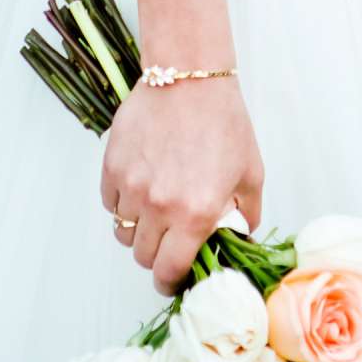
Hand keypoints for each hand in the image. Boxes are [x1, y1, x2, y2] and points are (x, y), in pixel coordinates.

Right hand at [100, 78, 265, 293]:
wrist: (189, 78)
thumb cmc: (223, 122)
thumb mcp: (250, 174)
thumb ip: (247, 216)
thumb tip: (240, 241)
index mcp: (195, 214)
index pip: (170, 271)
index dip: (171, 282)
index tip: (173, 279)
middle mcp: (159, 206)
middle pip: (143, 257)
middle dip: (157, 255)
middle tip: (169, 241)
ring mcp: (131, 187)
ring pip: (123, 233)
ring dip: (138, 231)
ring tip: (155, 211)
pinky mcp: (112, 167)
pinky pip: (110, 204)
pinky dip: (122, 204)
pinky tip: (141, 186)